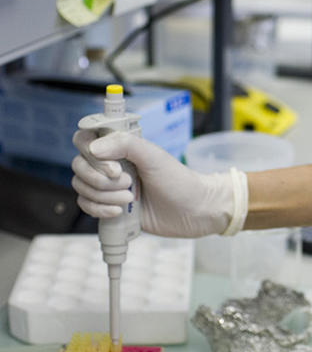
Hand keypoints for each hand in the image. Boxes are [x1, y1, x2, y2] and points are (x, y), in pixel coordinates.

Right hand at [71, 129, 246, 238]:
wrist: (193, 212)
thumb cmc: (179, 181)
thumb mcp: (154, 157)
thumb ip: (125, 145)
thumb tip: (93, 147)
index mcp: (120, 147)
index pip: (85, 139)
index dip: (89, 152)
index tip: (115, 166)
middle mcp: (110, 164)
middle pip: (78, 165)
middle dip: (100, 179)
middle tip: (129, 183)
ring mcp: (108, 186)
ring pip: (81, 187)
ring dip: (104, 196)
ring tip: (131, 199)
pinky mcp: (109, 206)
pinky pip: (86, 206)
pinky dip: (99, 210)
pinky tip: (119, 212)